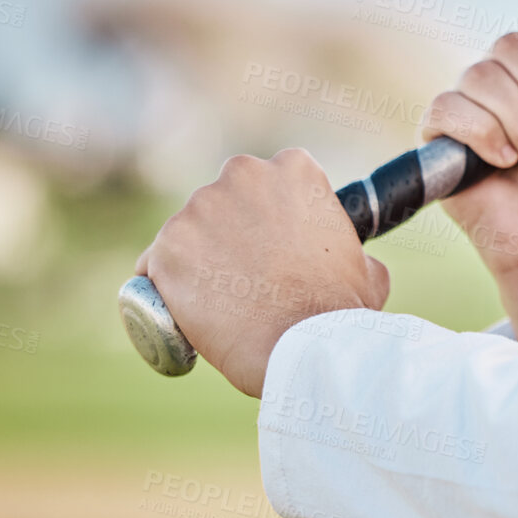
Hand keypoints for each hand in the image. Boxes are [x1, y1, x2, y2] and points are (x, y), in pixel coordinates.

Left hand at [135, 149, 390, 396]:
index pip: (270, 183)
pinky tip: (185, 311)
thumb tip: (351, 262)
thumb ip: (348, 250)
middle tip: (246, 275)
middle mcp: (242, 176)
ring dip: (198, 260)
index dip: (272, 217)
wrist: (306, 346)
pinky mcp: (165, 249)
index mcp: (295, 170)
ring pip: (187, 233)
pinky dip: (165, 287)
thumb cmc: (340, 310)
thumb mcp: (364, 266)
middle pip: (224, 201)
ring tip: (221, 302)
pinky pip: (153, 266)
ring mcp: (198, 210)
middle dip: (230, 233)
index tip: (275, 247)